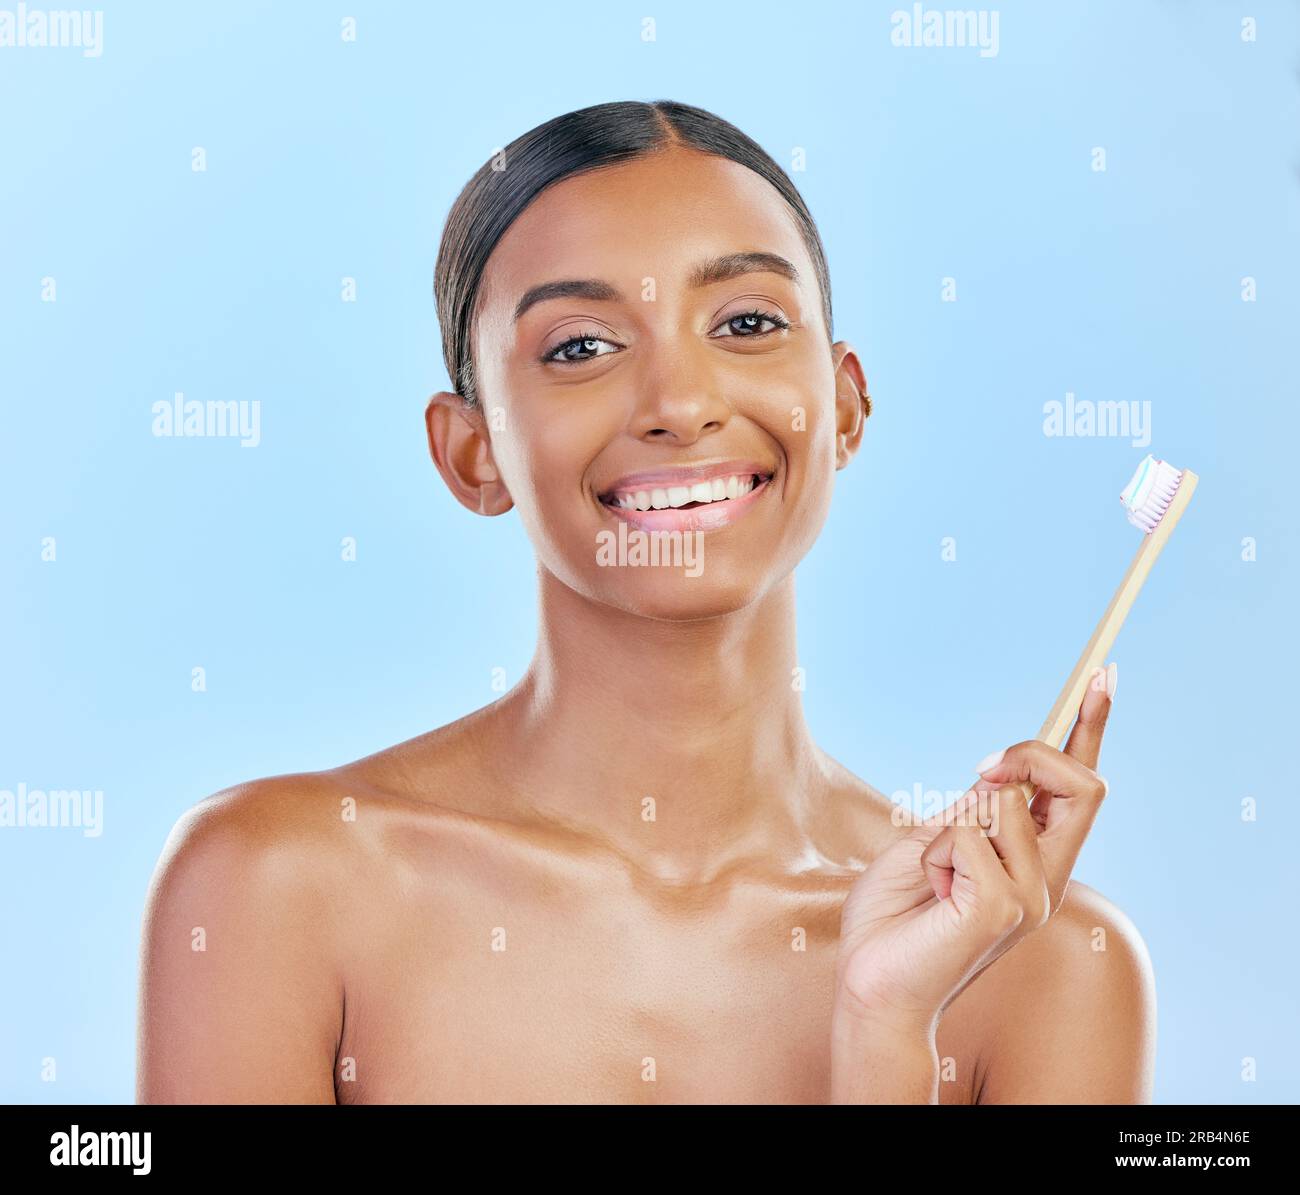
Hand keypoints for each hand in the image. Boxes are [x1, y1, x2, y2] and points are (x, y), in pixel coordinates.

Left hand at [834, 663, 1115, 1031]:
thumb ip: (975, 811)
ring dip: (950, 823)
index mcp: (1034, 860)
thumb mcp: (933, 841)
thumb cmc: (894, 917)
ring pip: (1007, 801)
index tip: (1104, 674)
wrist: (870, 982)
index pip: (1078, 788)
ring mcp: (1032, 896)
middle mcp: (1047, 877)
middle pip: (1082, 784)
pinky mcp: (1003, 908)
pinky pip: (968, 834)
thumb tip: (1003, 773)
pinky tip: (929, 891)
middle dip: (1031, 754)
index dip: (1092, 728)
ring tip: (932, 872)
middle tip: (980, 769)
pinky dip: (935, 850)